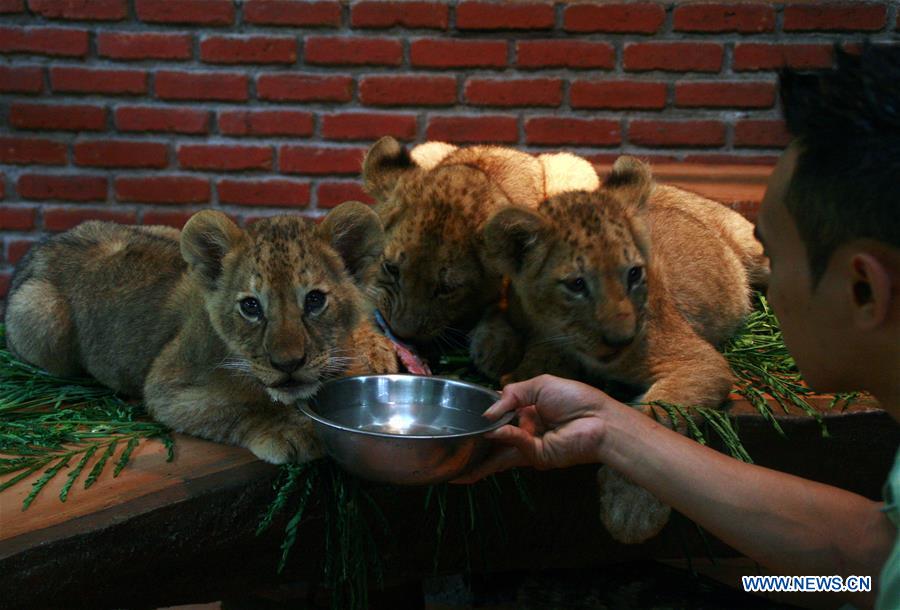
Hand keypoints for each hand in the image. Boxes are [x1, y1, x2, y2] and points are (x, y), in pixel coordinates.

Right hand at [455, 375, 616, 482]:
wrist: (600, 420)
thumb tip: (488, 413)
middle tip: (451, 449)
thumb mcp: (539, 385)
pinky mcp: (536, 457)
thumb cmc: (576, 398)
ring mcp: (529, 446)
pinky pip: (514, 446)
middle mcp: (525, 429)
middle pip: (494, 439)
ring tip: (455, 466)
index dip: (481, 418)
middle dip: (474, 447)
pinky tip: (494, 432)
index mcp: (527, 410)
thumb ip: (511, 395)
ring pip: (499, 452)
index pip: (498, 415)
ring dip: (478, 458)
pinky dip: (504, 438)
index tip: (460, 419)